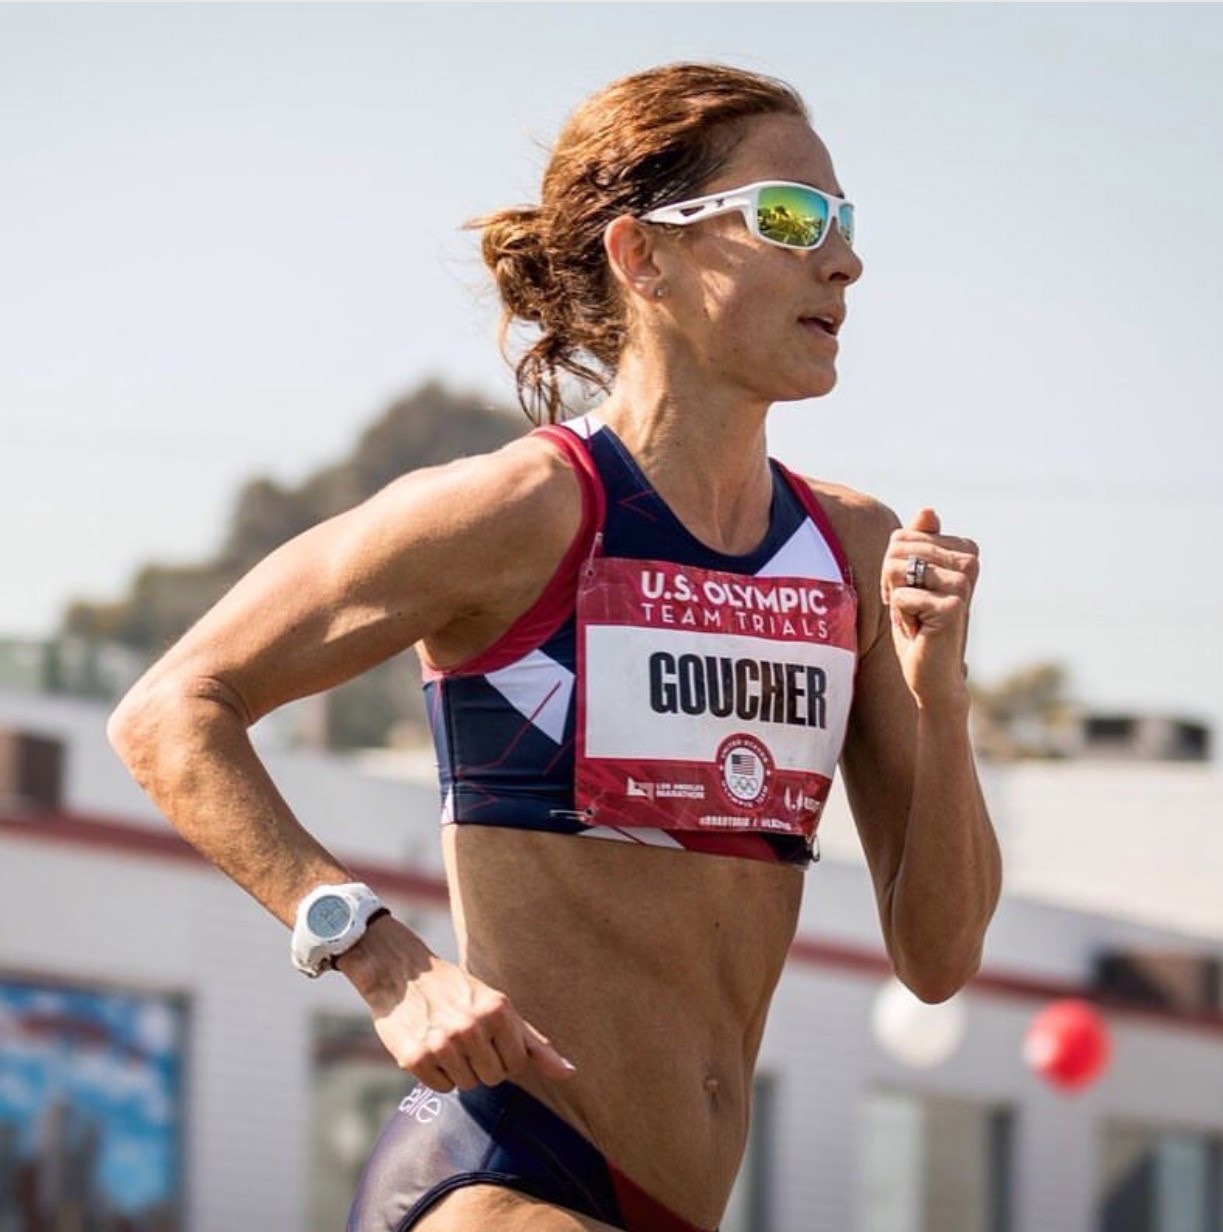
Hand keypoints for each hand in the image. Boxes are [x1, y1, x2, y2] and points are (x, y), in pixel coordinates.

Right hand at [338, 916, 575, 1092]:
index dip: (503, 1056)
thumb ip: (535, 1044)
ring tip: (445, 1039)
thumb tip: (570, 1074)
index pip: (517, 1065)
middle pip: (492, 1078)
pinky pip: (440, 1088)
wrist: (402, 974)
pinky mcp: (415, 1057)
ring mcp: (442, 1042)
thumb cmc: (458, 992)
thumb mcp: (499, 1007)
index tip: (487, 1036)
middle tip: (464, 1037)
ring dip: (458, 1069)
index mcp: (498, 1010)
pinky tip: (428, 1047)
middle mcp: (471, 1025)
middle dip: (481, 1064)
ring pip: (466, 1085)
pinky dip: (435, 1074)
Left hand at [881, 507, 978, 709]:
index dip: (893, 567)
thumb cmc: (918, 625)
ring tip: (916, 617)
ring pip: (895, 569)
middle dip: (891, 581)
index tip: (912, 591)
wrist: (932, 675)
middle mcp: (969, 562)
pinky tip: (921, 631)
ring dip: (895, 598)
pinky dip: (901, 618)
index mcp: (963, 550)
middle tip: (911, 607)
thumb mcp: (910, 579)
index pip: (901, 536)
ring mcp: (963, 584)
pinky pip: (901, 596)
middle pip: (896, 549)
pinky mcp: (953, 606)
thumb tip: (928, 510)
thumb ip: (916, 543)